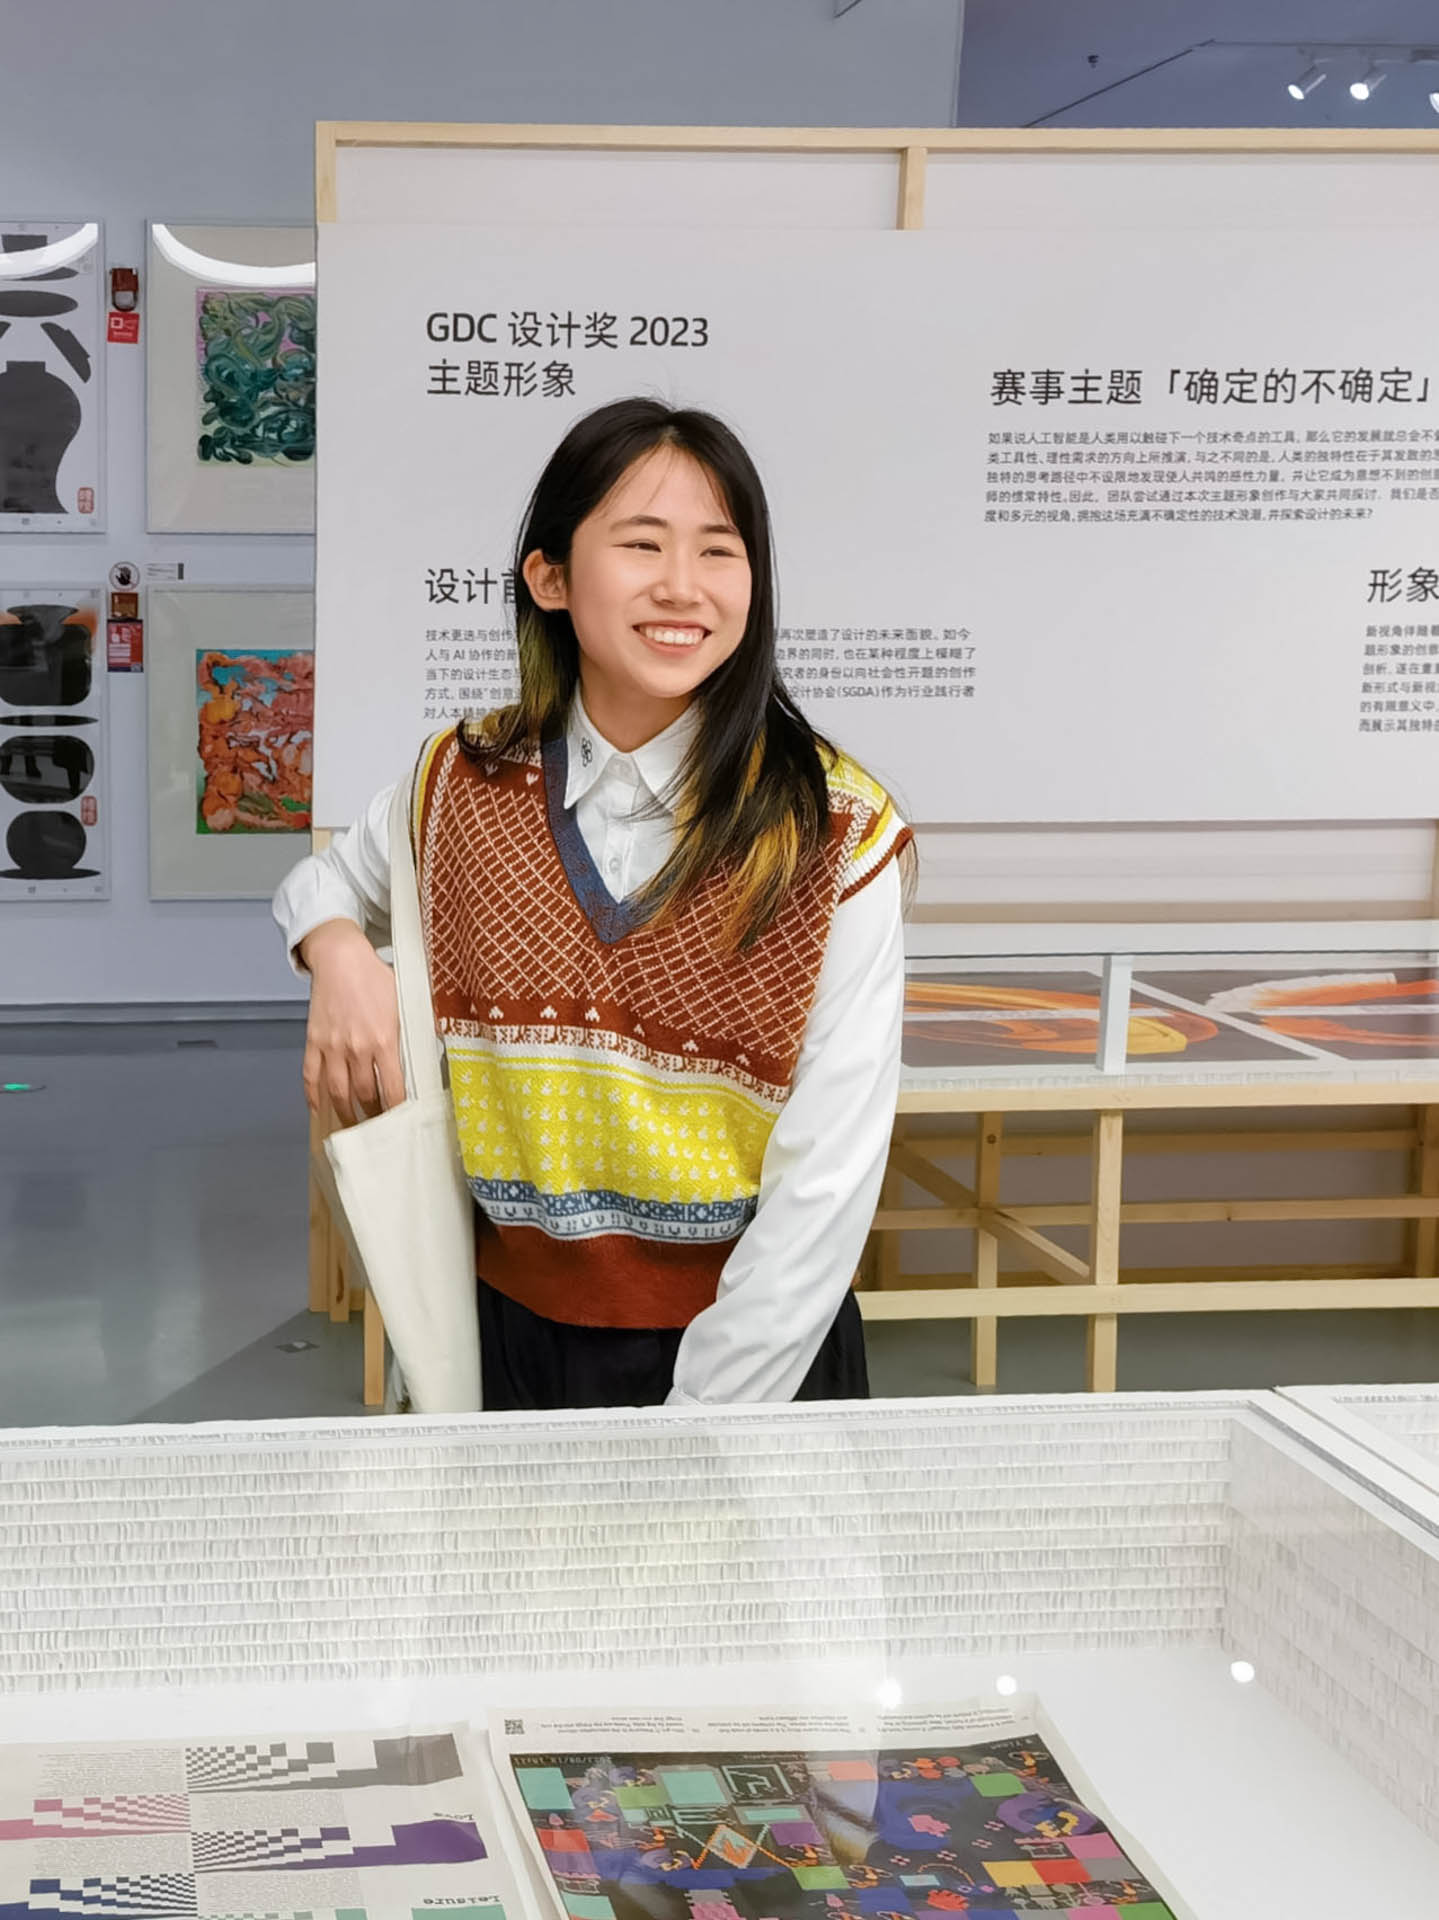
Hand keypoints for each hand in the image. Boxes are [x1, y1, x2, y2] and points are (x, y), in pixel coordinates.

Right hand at [299, 919, 404, 1122]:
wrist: (340, 958)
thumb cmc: (374, 977)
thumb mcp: (404, 1001)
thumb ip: (413, 1029)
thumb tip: (431, 1050)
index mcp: (384, 1039)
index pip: (393, 1087)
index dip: (396, 1109)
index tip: (400, 1122)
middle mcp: (357, 1048)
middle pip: (364, 1094)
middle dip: (372, 1115)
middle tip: (377, 1127)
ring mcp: (332, 1046)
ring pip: (337, 1092)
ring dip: (345, 1113)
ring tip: (352, 1126)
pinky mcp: (313, 1041)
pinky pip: (310, 1076)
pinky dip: (312, 1096)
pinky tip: (318, 1109)